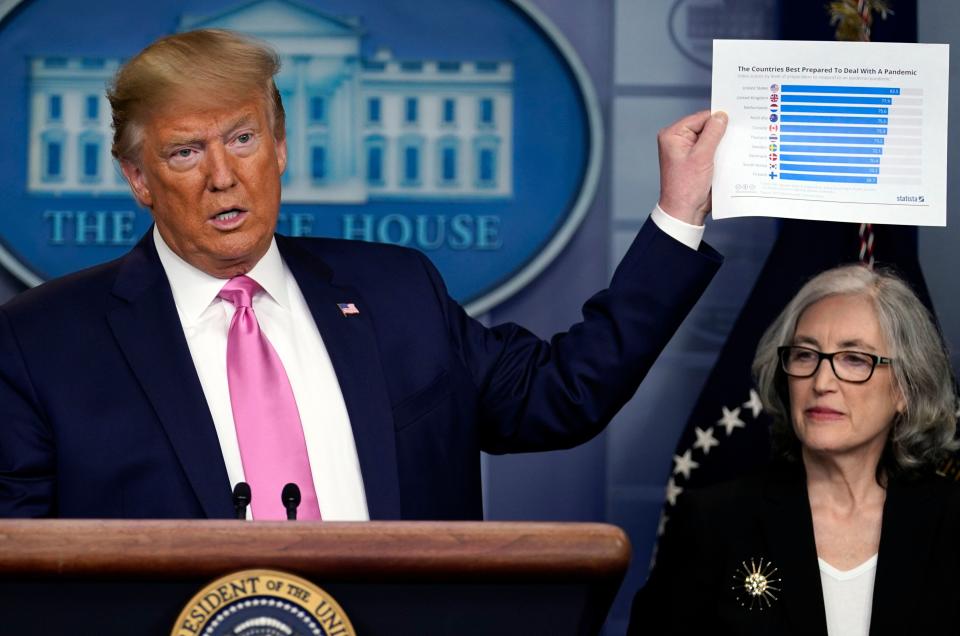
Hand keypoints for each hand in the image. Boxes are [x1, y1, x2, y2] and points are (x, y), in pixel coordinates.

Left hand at [656, 110, 727, 225]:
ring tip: (738, 142)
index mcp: (673, 135)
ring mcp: (687, 151)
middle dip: (721, 131)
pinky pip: (711, 150)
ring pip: (710, 139)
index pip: (700, 118)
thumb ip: (712, 134)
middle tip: (740, 130)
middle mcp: (678, 141)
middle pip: (705, 127)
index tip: (736, 118)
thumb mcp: (702, 156)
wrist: (685, 211)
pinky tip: (733, 153)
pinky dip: (721, 151)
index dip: (717, 118)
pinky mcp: (696, 160)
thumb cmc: (686, 187)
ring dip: (723, 142)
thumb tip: (721, 116)